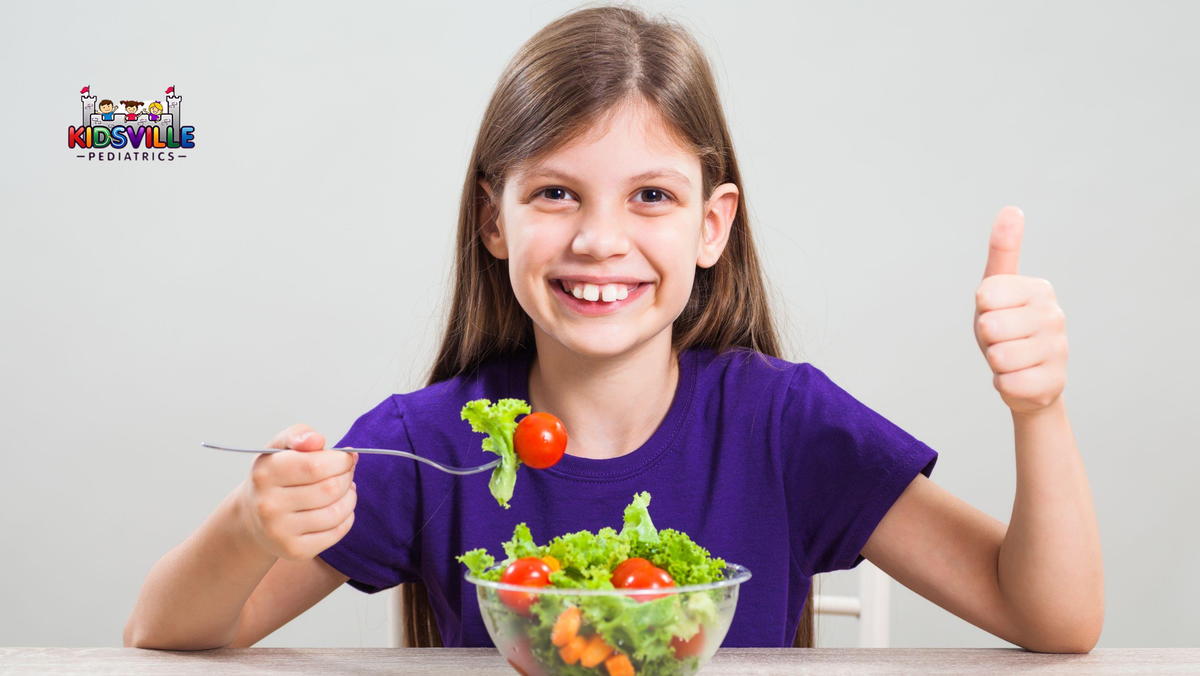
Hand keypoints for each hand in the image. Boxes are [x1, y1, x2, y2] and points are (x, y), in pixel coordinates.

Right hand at [237, 424, 358, 560]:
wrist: (253, 517)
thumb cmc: (273, 477)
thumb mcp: (279, 448)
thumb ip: (299, 435)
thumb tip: (316, 440)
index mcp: (265, 474)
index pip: (316, 465)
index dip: (340, 460)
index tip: (346, 457)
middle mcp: (269, 505)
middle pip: (330, 489)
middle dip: (347, 476)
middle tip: (346, 472)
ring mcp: (280, 531)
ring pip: (337, 512)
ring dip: (350, 497)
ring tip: (345, 489)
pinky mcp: (294, 550)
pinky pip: (336, 532)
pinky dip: (346, 518)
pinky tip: (338, 509)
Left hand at [974, 206, 1068, 414]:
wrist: (1028, 378)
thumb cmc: (1006, 327)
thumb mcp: (996, 289)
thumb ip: (1003, 250)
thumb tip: (1011, 208)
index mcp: (1039, 288)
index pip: (986, 294)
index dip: (981, 309)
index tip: (995, 312)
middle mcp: (1054, 315)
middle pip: (990, 326)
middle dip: (986, 338)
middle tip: (1001, 340)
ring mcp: (1058, 349)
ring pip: (999, 356)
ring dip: (995, 363)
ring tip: (1010, 359)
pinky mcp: (1054, 382)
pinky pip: (1007, 383)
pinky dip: (1004, 384)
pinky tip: (1019, 378)